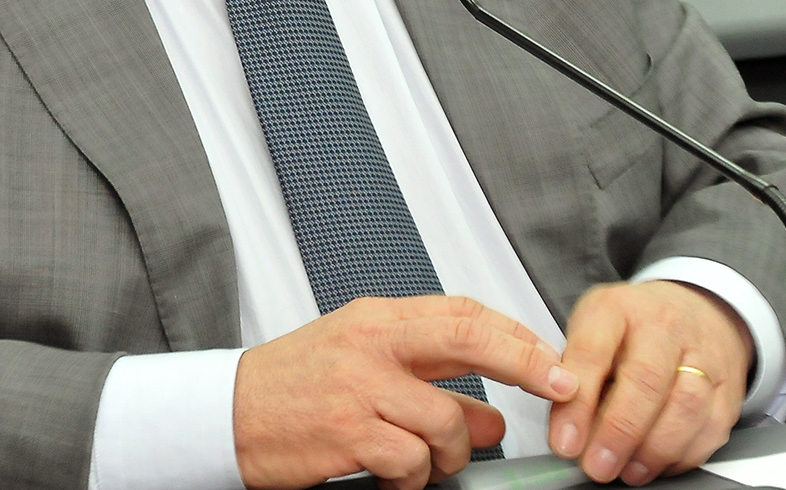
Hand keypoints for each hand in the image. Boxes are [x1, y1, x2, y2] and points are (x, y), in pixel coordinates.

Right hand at [233, 294, 579, 489]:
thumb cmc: (293, 385)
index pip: (462, 312)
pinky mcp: (347, 433)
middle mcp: (371, 344)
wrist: (227, 413)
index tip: (551, 357)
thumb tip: (494, 414)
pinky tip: (394, 476)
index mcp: (377, 319)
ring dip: (450, 453)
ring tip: (426, 461)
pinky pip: (410, 462)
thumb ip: (427, 380)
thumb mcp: (361, 365)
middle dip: (525, 362)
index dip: (515, 334)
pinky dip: (413, 478)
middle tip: (559, 387)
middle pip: (468, 338)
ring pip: (445, 421)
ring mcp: (359, 387)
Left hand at [549, 281, 753, 484]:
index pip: (594, 350)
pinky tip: (656, 464)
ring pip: (685, 406)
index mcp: (617, 308)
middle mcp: (663, 326)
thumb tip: (566, 433)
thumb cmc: (633, 327)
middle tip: (597, 466)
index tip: (565, 441)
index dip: (577, 402)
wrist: (695, 311)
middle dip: (619, 432)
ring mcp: (702, 355)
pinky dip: (681, 456)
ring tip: (626, 471)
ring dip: (652, 450)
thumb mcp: (591, 332)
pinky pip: (710, 428)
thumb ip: (575, 376)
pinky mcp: (727, 388)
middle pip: (646, 379)